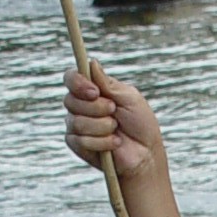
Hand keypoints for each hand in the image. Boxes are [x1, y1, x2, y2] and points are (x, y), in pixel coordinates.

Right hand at [65, 61, 164, 184]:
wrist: (145, 153)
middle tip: (114, 112)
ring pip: (76, 121)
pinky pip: (80, 140)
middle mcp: (80, 106)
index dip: (78, 83)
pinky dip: (101, 142)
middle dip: (96, 108)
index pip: (71, 78)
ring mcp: (77, 125)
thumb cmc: (140, 123)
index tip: (95, 92)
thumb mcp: (128, 98)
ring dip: (102, 126)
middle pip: (70, 100)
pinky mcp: (78, 145)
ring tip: (116, 130)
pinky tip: (115, 143)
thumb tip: (92, 63)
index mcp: (92, 90)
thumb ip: (108, 83)